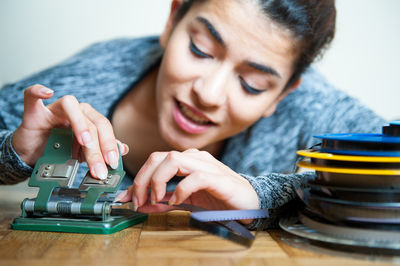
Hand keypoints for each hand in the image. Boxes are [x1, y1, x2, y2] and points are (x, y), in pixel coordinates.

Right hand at [12, 84, 128, 179]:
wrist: (34, 154)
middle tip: (99, 167)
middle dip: (97, 147)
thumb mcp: (83, 152)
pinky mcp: (34, 112)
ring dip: (80, 123)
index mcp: (89, 118)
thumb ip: (101, 149)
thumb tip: (123, 149)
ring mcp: (54, 109)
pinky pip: (32, 96)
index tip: (112, 163)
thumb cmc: (60, 149)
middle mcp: (76, 110)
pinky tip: (47, 93)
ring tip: (85, 143)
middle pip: (91, 121)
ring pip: (70, 106)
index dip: (110, 145)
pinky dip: (38, 92)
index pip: (104, 127)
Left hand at [116, 149, 259, 213]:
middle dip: (143, 179)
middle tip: (139, 200)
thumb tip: (139, 204)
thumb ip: (163, 201)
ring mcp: (206, 165)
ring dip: (158, 181)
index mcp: (186, 160)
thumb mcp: (185, 201)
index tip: (128, 199)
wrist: (248, 203)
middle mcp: (195, 158)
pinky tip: (177, 201)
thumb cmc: (218, 198)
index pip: (155, 160)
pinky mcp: (218, 178)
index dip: (138, 178)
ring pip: (173, 160)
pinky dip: (181, 190)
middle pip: (159, 157)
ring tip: (156, 199)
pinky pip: (194, 178)